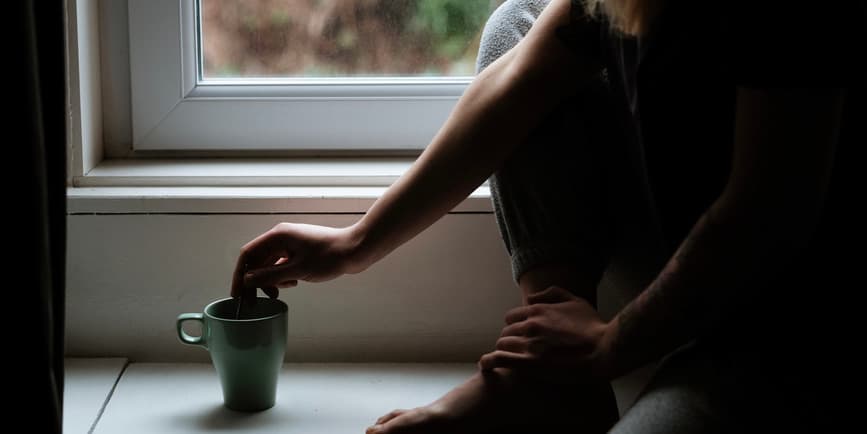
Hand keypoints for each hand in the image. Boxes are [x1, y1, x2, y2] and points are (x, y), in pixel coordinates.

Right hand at [231, 223, 366, 297]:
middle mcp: (281, 237)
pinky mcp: (300, 251)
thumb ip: (270, 276)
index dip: (239, 275)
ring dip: (271, 280)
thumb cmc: (330, 256)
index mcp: (277, 236)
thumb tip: (247, 281)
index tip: (237, 294)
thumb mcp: (298, 270)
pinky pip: (282, 264)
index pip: (248, 254)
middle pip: (258, 260)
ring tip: (278, 293)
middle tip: (254, 302)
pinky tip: (292, 284)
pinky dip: (283, 276)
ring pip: (270, 264)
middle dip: (255, 281)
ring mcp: (291, 243)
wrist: (356, 250)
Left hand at [479, 286, 614, 382]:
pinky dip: (489, 362)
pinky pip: (499, 360)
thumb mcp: (575, 301)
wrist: (604, 349)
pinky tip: (485, 366)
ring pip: (502, 345)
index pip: (512, 317)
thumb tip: (531, 298)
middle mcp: (530, 325)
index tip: (522, 336)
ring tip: (513, 361)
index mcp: (538, 310)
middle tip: (520, 351)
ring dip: (506, 352)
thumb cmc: (593, 327)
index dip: (516, 327)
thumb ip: (552, 294)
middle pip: (506, 332)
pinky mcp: (529, 363)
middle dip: (511, 340)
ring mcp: (528, 344)